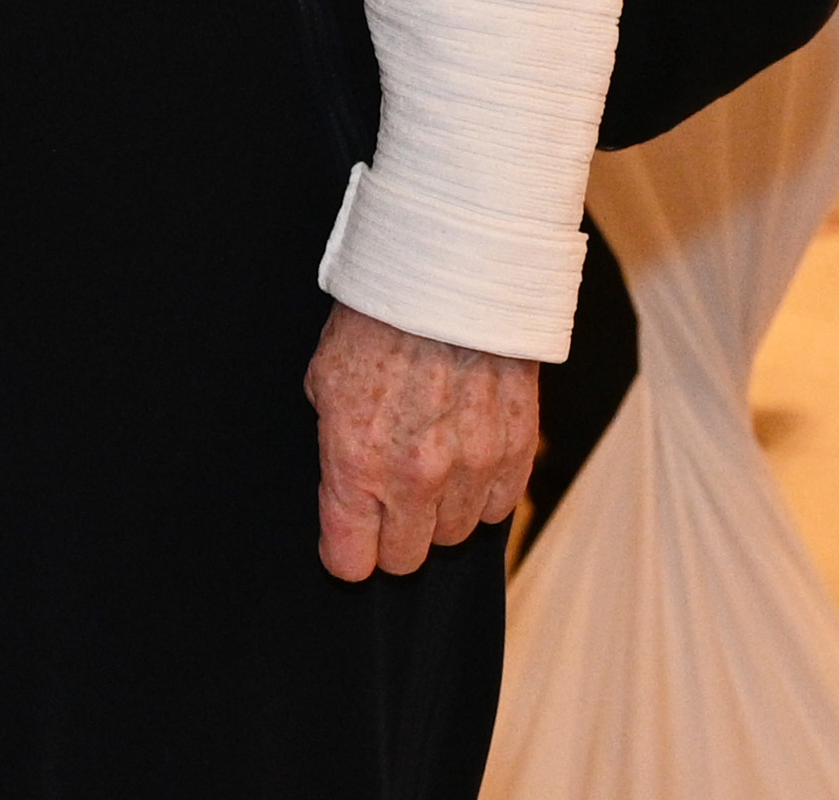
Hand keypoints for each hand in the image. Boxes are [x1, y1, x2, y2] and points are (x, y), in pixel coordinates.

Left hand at [306, 303, 539, 578]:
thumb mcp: (323, 382)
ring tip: (428, 471)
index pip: (351, 561)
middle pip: (405, 560)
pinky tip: (465, 461)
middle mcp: (415, 478)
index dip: (345, 555)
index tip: (347, 543)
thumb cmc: (375, 323)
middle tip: (387, 505)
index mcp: (357, 464)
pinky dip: (481, 495)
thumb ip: (335, 446)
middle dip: (391, 539)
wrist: (446, 277)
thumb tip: (344, 486)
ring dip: (439, 515)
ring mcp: (470, 469)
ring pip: (455, 536)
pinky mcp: (514, 453)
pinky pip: (499, 509)